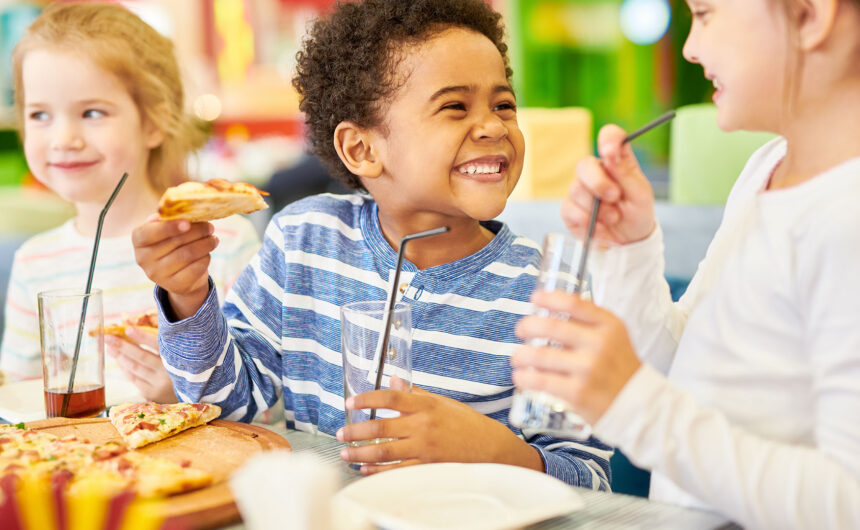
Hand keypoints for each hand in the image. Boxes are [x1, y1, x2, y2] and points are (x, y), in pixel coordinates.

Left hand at [105, 326, 176, 402]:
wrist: (191, 394)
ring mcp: (158, 384)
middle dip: (122, 346)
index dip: (142, 337)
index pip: (158, 345)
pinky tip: (119, 361)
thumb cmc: (182, 368)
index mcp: (177, 359)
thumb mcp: (179, 355)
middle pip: (141, 357)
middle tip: (108, 337)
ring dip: (120, 357)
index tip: (128, 329)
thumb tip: (137, 330)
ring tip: (109, 347)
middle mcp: (168, 372)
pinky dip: (125, 369)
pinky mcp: (151, 394)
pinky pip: (134, 379)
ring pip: (135, 368)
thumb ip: (163, 345)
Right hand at [132, 215, 217, 319]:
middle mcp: (143, 259)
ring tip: (213, 239)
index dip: (168, 227)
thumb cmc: (173, 244)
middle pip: (175, 242)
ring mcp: (158, 274)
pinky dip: (206, 257)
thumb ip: (168, 220)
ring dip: (205, 244)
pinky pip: (196, 268)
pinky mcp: (174, 285)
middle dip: (197, 231)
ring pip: (188, 254)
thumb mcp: (166, 231)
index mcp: (138, 240)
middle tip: (210, 227)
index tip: (187, 223)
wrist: (180, 275)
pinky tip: (208, 252)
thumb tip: (168, 214)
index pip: (148, 233)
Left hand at [336, 377, 542, 475]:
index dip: (366, 399)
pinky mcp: (427, 467)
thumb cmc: (467, 424)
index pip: (390, 398)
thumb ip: (415, 394)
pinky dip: (377, 470)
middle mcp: (423, 426)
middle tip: (341, 432)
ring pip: (384, 451)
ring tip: (346, 452)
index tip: (350, 402)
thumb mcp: (442, 403)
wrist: (491, 448)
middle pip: (380, 427)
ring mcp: (424, 448)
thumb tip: (394, 381)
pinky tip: (365, 468)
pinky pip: (396, 470)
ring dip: (360, 452)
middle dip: (356, 431)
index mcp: (426, 406)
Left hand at [511, 290, 641, 423]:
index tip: (535, 298)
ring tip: (517, 357)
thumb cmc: (619, 368)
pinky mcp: (577, 393)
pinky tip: (521, 376)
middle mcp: (599, 344)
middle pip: (550, 326)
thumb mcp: (613, 337)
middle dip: (527, 326)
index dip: (549, 298)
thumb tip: (550, 310)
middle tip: (521, 330)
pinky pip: (540, 381)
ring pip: (539, 355)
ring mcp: (588, 369)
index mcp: (608, 325)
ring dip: (520, 355)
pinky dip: (524, 377)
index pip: (573, 303)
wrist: (640, 406)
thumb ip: (588, 322)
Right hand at [563, 124, 655, 244]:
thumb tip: (611, 152)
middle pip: (584, 164)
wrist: (629, 242)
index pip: (610, 137)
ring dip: (597, 208)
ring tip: (614, 218)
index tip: (609, 151)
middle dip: (598, 183)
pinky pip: (569, 210)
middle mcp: (596, 172)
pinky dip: (586, 221)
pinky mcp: (570, 210)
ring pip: (576, 189)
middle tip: (615, 197)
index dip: (608, 139)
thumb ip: (625, 173)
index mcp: (616, 161)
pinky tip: (600, 228)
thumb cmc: (637, 213)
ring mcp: (580, 190)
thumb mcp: (641, 194)